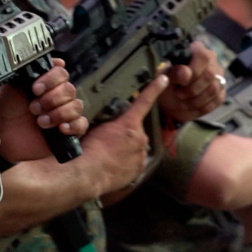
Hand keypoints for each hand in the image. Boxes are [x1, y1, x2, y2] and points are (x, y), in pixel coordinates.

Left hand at [0, 58, 86, 161]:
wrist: (4, 138)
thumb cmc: (5, 113)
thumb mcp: (6, 91)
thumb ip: (20, 76)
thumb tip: (37, 62)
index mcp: (44, 83)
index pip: (60, 73)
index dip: (51, 79)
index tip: (36, 89)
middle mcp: (56, 96)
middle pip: (69, 89)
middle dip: (51, 99)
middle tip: (34, 108)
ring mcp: (64, 113)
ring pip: (76, 106)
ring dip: (59, 113)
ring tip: (41, 122)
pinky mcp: (68, 131)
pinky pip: (81, 124)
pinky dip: (73, 125)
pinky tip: (61, 129)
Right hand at [81, 74, 168, 194]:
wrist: (87, 173)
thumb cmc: (88, 148)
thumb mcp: (96, 125)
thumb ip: (111, 121)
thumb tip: (113, 120)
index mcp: (129, 124)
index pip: (144, 101)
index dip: (155, 88)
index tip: (164, 79)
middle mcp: (140, 139)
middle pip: (136, 130)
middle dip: (126, 133)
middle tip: (109, 140)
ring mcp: (140, 155)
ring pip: (136, 147)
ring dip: (126, 148)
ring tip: (109, 154)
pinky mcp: (138, 169)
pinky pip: (135, 161)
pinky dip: (127, 161)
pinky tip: (113, 164)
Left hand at [158, 42, 224, 120]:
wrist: (171, 98)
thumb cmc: (168, 82)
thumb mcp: (166, 76)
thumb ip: (174, 72)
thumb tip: (185, 72)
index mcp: (197, 50)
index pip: (203, 56)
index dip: (194, 70)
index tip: (181, 81)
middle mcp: (212, 61)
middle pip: (210, 74)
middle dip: (192, 88)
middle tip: (179, 94)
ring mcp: (219, 77)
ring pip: (214, 88)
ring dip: (195, 99)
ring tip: (183, 100)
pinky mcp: (221, 92)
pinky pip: (216, 100)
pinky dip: (201, 106)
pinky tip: (191, 105)